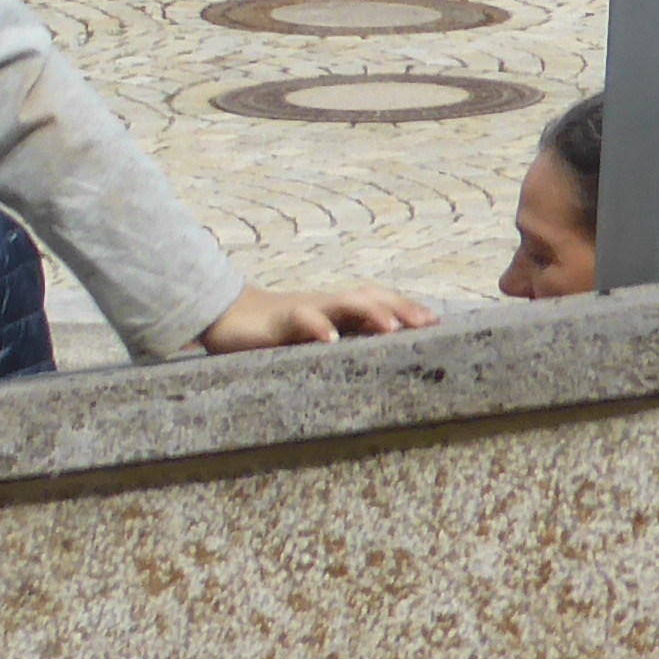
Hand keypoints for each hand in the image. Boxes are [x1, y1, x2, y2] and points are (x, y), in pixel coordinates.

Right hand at [198, 282, 437, 350]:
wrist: (223, 317)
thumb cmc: (274, 334)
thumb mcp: (313, 338)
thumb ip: (342, 341)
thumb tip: (382, 361)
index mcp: (336, 311)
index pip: (377, 301)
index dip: (406, 307)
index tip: (435, 322)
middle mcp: (325, 306)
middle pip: (368, 297)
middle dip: (399, 307)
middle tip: (426, 323)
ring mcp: (302, 311)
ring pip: (341, 302)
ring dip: (369, 312)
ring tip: (391, 327)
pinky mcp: (276, 323)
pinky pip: (299, 319)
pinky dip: (317, 326)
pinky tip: (330, 338)